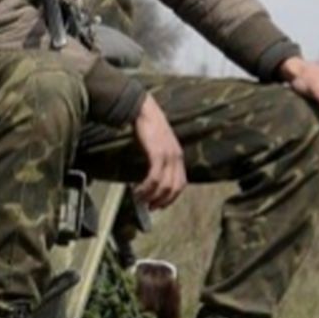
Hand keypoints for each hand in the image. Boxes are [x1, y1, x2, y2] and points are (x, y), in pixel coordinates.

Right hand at [133, 94, 186, 209]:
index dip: (171, 198)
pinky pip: (154, 177)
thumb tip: (154, 179)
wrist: (144, 110)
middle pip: (175, 188)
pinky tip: (137, 190)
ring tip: (140, 200)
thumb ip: (161, 160)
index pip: (181, 184)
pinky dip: (146, 188)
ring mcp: (168, 155)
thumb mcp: (160, 146)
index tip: (159, 206)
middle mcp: (177, 157)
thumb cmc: (149, 128)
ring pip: (165, 186)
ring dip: (152, 197)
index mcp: (178, 156)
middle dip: (162, 201)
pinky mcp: (158, 153)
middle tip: (149, 207)